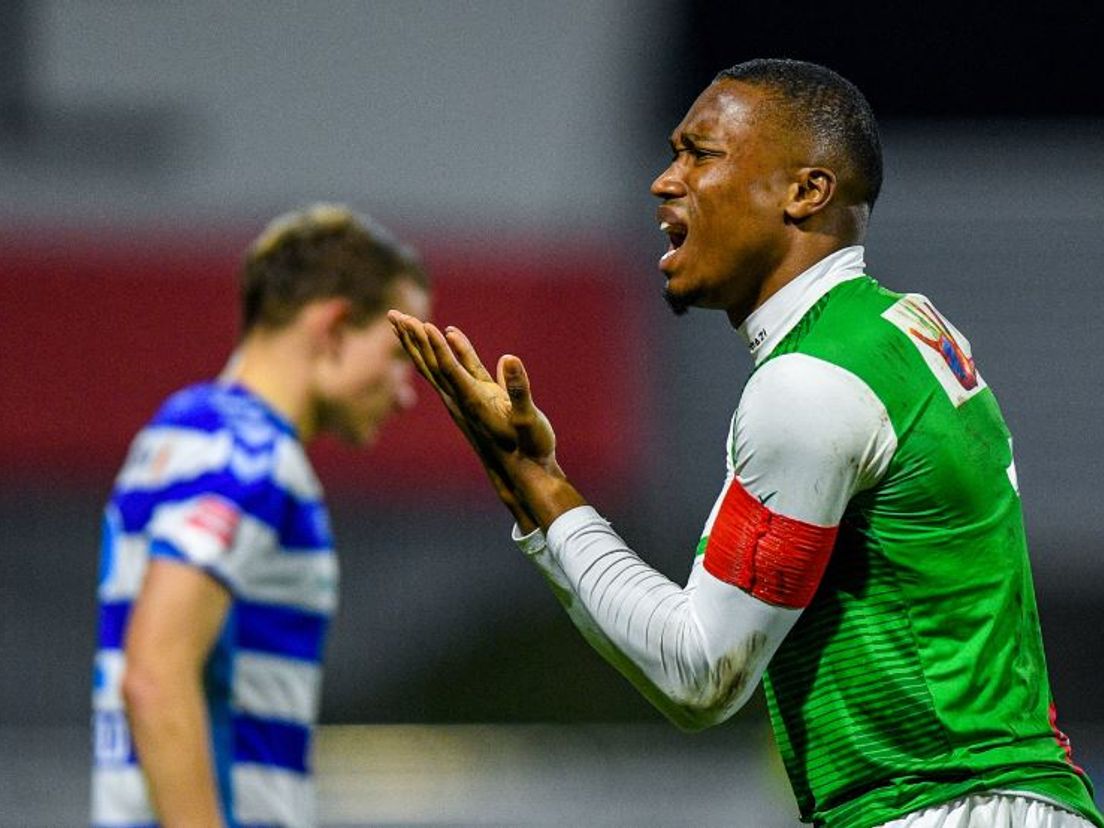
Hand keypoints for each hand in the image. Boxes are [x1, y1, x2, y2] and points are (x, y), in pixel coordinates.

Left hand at [388, 311, 546, 530]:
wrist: (525, 472)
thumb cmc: (530, 447)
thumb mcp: (528, 420)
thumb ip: (518, 390)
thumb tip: (509, 359)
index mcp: (473, 402)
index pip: (447, 370)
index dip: (435, 347)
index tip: (421, 324)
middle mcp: (462, 400)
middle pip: (430, 365)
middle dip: (413, 340)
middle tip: (394, 315)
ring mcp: (466, 399)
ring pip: (435, 366)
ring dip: (419, 343)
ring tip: (402, 321)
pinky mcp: (476, 397)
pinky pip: (456, 369)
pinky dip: (448, 349)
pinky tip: (447, 333)